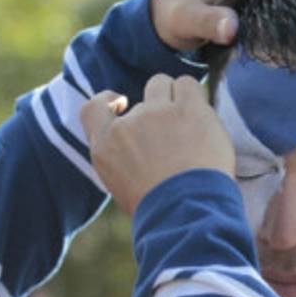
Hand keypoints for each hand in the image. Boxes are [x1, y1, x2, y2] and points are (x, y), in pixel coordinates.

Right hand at [80, 75, 233, 213]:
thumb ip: (126, 160)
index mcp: (106, 147)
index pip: (93, 108)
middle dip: (157, 108)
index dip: (108, 101)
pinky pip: (187, 84)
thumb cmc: (161, 210)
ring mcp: (157, 113)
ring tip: (191, 122)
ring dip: (176, 97)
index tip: (121, 103)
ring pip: (163, 83)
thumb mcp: (126, 189)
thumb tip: (140, 146)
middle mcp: (127, 125)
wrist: (186, 213)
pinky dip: (194, 96)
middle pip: (142, 98)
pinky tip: (202, 117)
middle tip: (174, 130)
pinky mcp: (187, 108)